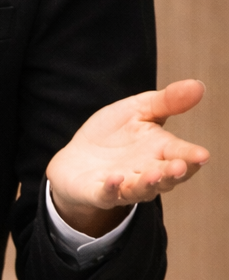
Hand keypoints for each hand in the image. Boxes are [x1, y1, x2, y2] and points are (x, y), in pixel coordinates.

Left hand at [46, 79, 208, 236]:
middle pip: (164, 177)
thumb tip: (198, 85)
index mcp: (160, 151)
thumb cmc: (113, 134)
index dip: (191, 156)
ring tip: (154, 175)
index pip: (180, 154)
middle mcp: (146, 172)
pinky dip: (111, 189)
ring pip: (140, 189)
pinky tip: (115, 178)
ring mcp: (123, 186)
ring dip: (148, 184)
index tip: (202, 155)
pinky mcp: (98, 193)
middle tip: (181, 166)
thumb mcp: (139, 110)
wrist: (76, 157)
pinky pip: (106, 194)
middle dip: (173, 173)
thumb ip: (167, 101)